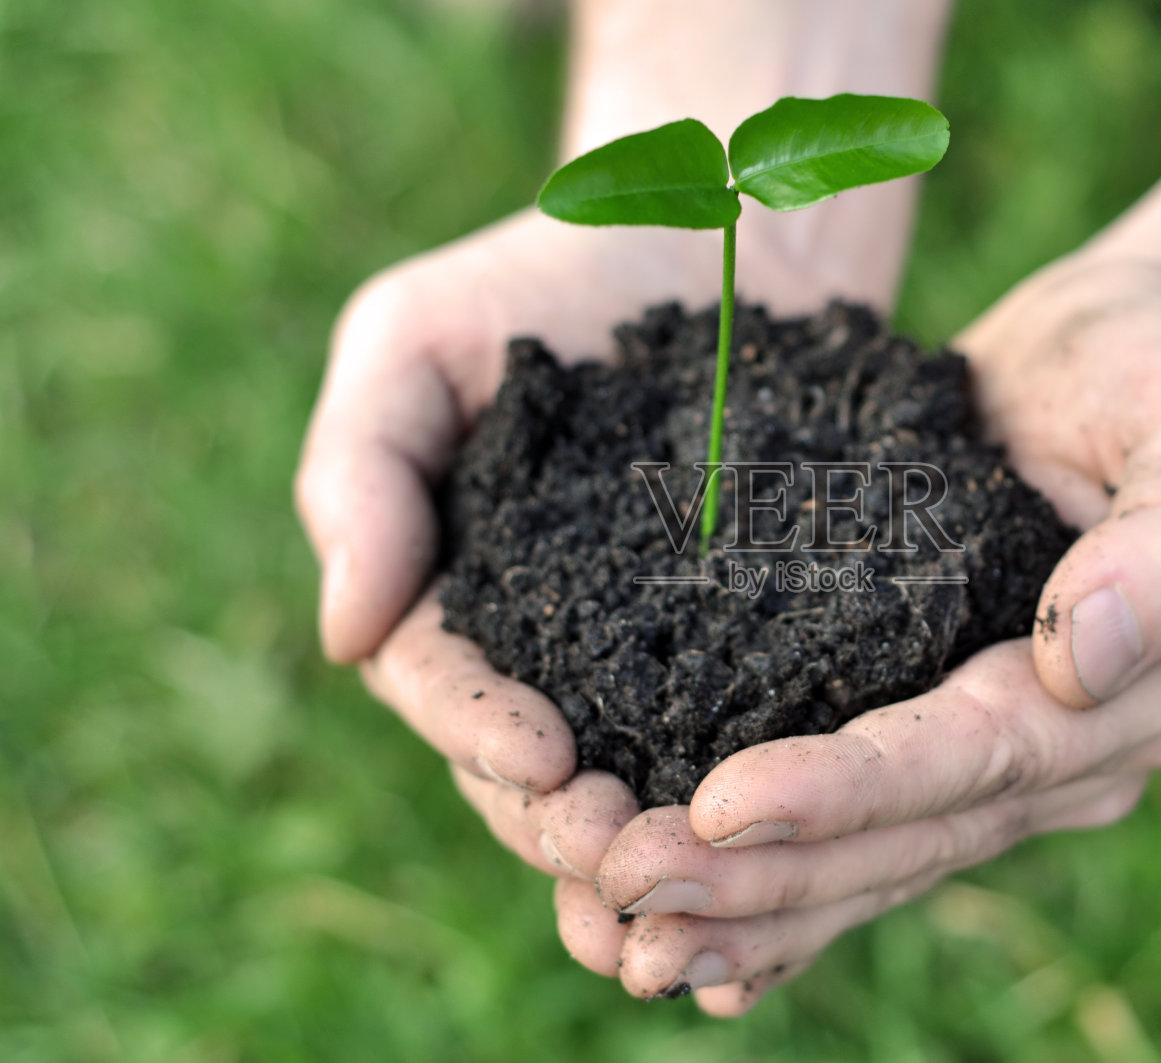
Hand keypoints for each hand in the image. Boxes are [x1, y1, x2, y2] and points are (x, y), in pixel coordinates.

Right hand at [294, 209, 742, 930]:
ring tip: (699, 873)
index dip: (479, 730)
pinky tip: (786, 841)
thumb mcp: (412, 340)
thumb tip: (344, 635)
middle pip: (536, 763)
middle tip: (623, 850)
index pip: (445, 682)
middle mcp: (548, 644)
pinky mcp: (754, 637)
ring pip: (639, 772)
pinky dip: (753, 796)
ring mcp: (653, 650)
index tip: (540, 756)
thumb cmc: (541, 277)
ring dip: (660, 838)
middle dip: (569, 818)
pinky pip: (748, 726)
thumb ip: (360, 473)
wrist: (710, 229)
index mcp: (454, 594)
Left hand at [580, 259, 1160, 1014]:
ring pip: (880, 856)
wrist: (1137, 362)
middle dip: (769, 873)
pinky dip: (783, 890)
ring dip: (753, 902)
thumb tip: (1081, 664)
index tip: (722, 807)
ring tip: (622, 928)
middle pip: (914, 832)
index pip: (984, 755)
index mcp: (1147, 694)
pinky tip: (691, 943)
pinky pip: (870, 829)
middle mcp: (1080, 753)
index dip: (856, 789)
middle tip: (623, 886)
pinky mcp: (952, 736)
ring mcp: (1018, 759)